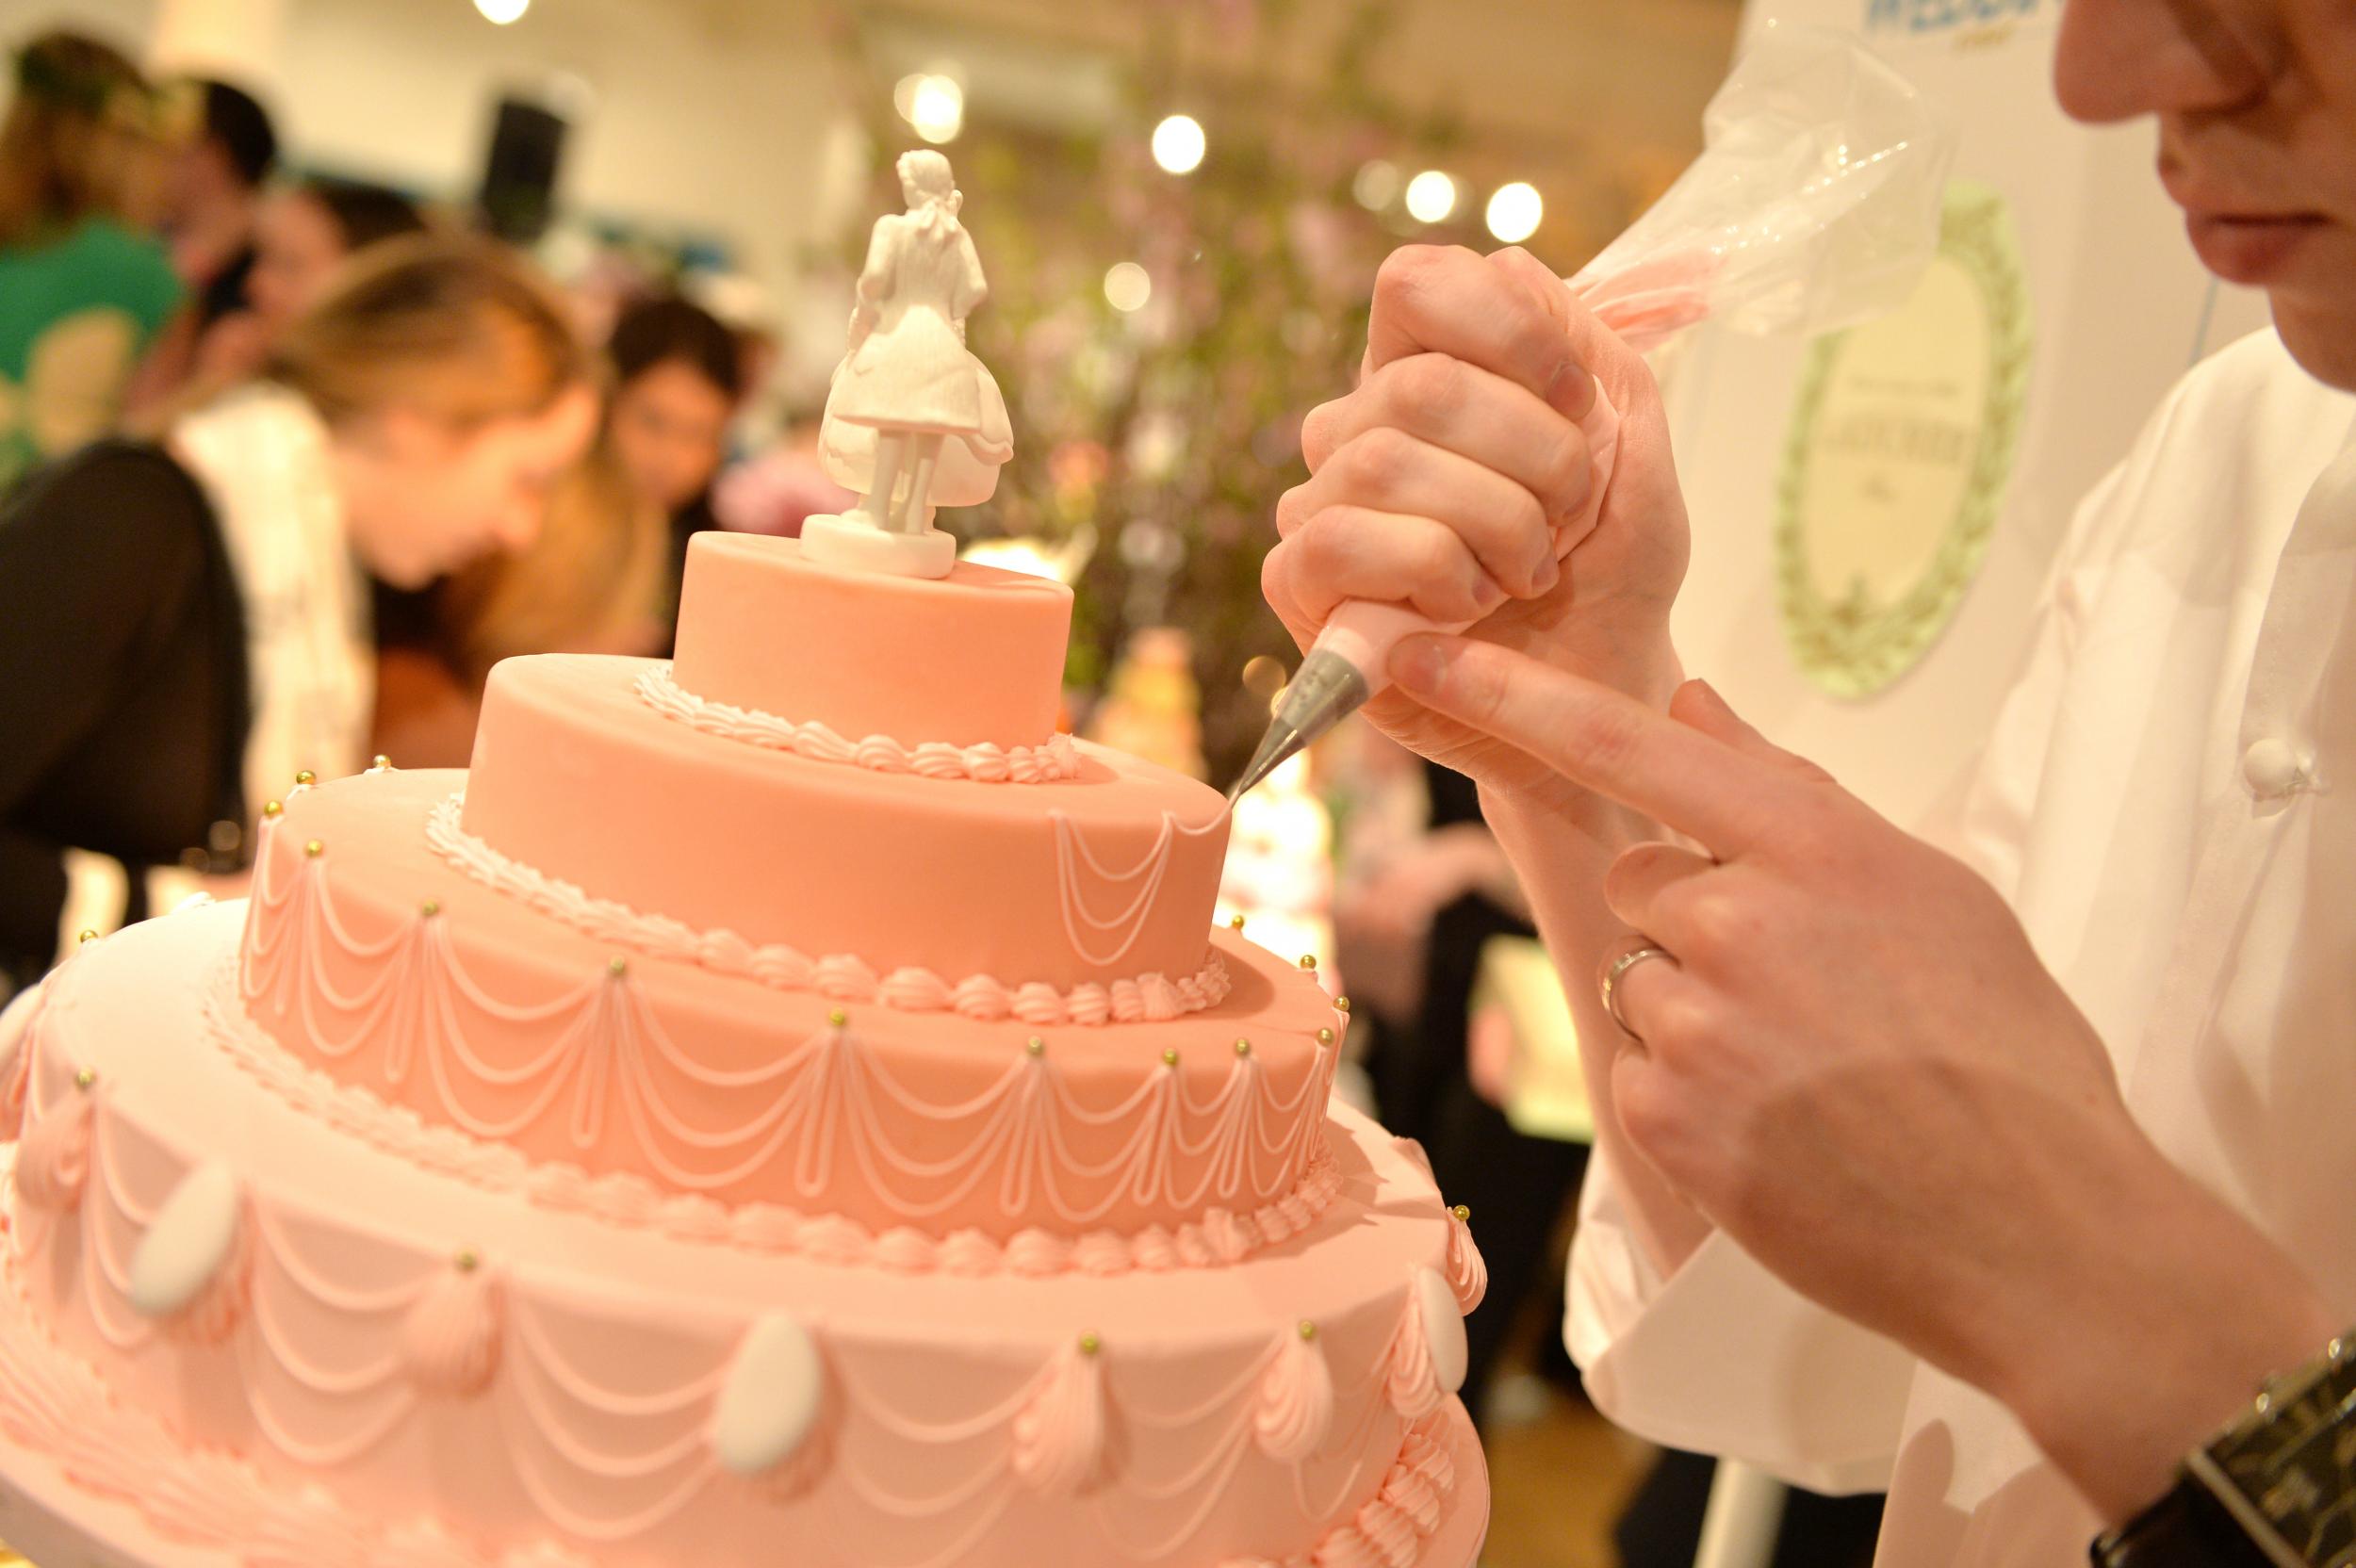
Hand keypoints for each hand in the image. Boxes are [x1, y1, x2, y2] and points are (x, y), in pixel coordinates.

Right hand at [1262, 245, 1690, 804]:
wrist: (1602, 692)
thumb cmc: (1609, 569)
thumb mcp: (1633, 441)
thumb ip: (1584, 345)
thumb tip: (1509, 266)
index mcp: (1428, 369)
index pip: (1416, 281)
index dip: (1507, 328)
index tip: (1579, 404)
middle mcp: (1358, 426)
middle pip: (1421, 384)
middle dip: (1534, 459)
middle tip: (1569, 522)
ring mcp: (1319, 503)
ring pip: (1384, 462)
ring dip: (1494, 526)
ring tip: (1526, 574)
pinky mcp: (1297, 584)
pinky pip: (1341, 542)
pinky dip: (1435, 574)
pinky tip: (1466, 610)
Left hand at [1390, 635, 2337, 1517]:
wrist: (2036, 1225)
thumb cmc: (2000, 1052)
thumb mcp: (1929, 888)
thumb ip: (1794, 791)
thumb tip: (1694, 707)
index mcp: (1808, 843)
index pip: (1627, 745)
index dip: (1511, 697)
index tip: (1418, 658)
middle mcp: (1735, 918)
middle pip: (1639, 880)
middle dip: (1693, 920)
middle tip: (1801, 988)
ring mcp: (1695, 1022)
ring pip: (1635, 977)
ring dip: (1691, 1012)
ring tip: (1801, 1065)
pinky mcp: (1666, 1117)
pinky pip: (1637, 1067)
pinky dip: (1689, 1093)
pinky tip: (1779, 1121)